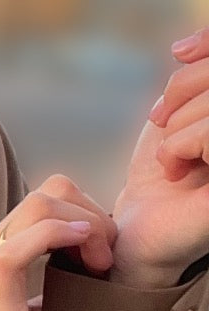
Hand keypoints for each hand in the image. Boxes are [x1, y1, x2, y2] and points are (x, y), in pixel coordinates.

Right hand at [0, 175, 115, 310]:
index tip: (98, 260)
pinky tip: (89, 256)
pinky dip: (71, 232)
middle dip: (91, 214)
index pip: (39, 210)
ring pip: (47, 201)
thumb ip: (32, 307)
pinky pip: (37, 231)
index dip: (80, 224)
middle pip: (49, 193)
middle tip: (107, 258)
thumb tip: (65, 299)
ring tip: (101, 263)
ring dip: (88, 224)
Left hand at [111, 27, 208, 288]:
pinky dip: (180, 145)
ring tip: (172, 157)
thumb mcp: (177, 112)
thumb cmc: (159, 174)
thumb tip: (184, 49)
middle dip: (185, 88)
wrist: (138, 233)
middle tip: (163, 121)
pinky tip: (176, 170)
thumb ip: (194, 77)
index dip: (208, 46)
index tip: (180, 53)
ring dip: (178, 126)